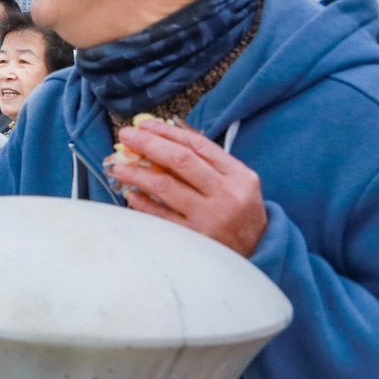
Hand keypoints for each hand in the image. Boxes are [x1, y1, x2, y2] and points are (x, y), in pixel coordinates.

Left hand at [111, 118, 267, 256]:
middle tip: (125, 136)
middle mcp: (226, 194)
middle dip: (148, 144)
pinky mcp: (195, 237)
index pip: (198, 145)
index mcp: (239, 175)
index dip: (168, 132)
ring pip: (165, 186)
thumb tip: (165, 137)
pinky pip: (160, 215)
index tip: (144, 125)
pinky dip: (142, 202)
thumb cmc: (241, 212)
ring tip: (118, 167)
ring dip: (137, 173)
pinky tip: (130, 193)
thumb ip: (209, 162)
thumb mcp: (238, 183)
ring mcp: (211, 217)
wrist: (260, 253)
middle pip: (181, 161)